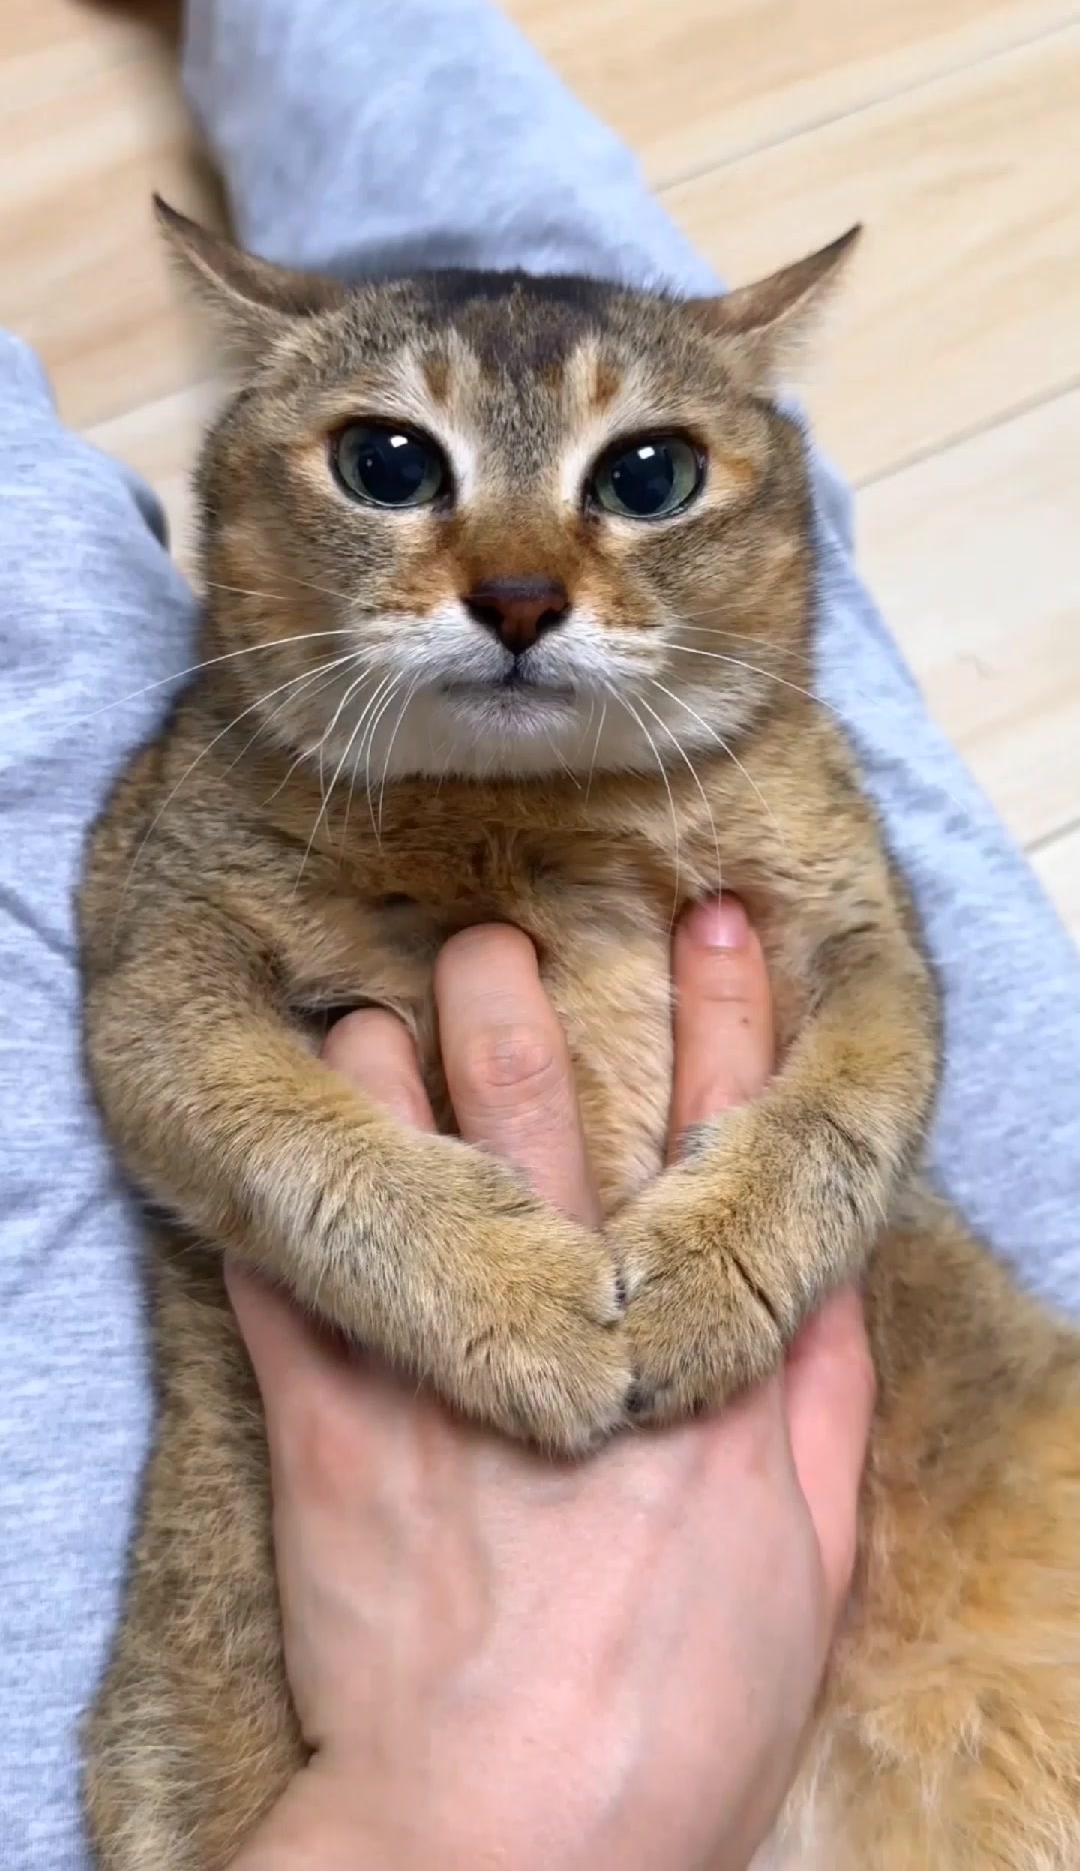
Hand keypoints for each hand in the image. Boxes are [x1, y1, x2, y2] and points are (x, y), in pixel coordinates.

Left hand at [228, 903, 873, 1870]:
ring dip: (381, 1064)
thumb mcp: (813, 1559)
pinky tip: (262, 1135)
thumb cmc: (681, 1712)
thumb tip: (825, 1260)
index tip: (720, 922)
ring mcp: (449, 1366)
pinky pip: (288, 1275)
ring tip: (367, 1009)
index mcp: (705, 1353)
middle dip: (516, 996)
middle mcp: (579, 1327)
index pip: (721, 1138)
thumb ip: (822, 1394)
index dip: (728, 1015)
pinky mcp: (334, 1425)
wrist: (513, 1845)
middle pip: (542, 1110)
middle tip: (494, 930)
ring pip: (404, 1156)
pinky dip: (271, 1195)